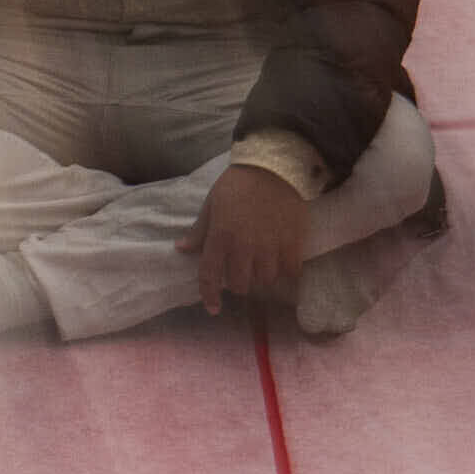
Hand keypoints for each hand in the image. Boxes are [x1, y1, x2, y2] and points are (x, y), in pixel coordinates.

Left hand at [187, 153, 312, 312]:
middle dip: (238, 282)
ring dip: (261, 277)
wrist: (274, 165)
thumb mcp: (212, 203)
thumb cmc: (238, 183)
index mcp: (220, 236)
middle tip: (241, 271)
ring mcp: (270, 247)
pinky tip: (283, 263)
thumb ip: (199, 230)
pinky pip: (290, 272)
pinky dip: (286, 272)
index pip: (210, 276)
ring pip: (265, 281)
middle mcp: (244, 247)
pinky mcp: (293, 244)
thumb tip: (182, 248)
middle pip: (240, 285)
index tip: (213, 307)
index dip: (210, 295)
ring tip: (262, 264)